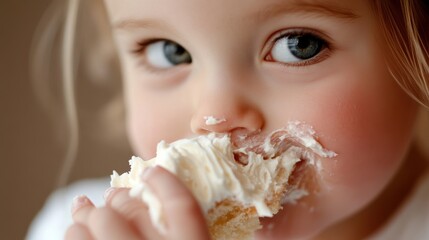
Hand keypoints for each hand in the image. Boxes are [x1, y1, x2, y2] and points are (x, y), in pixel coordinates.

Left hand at [65, 166, 210, 239]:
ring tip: (84, 210)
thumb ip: (190, 223)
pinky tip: (76, 231)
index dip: (167, 182)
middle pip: (130, 210)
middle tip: (113, 196)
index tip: (153, 172)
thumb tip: (177, 203)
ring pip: (100, 223)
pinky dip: (74, 233)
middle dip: (118, 198)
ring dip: (88, 214)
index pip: (183, 207)